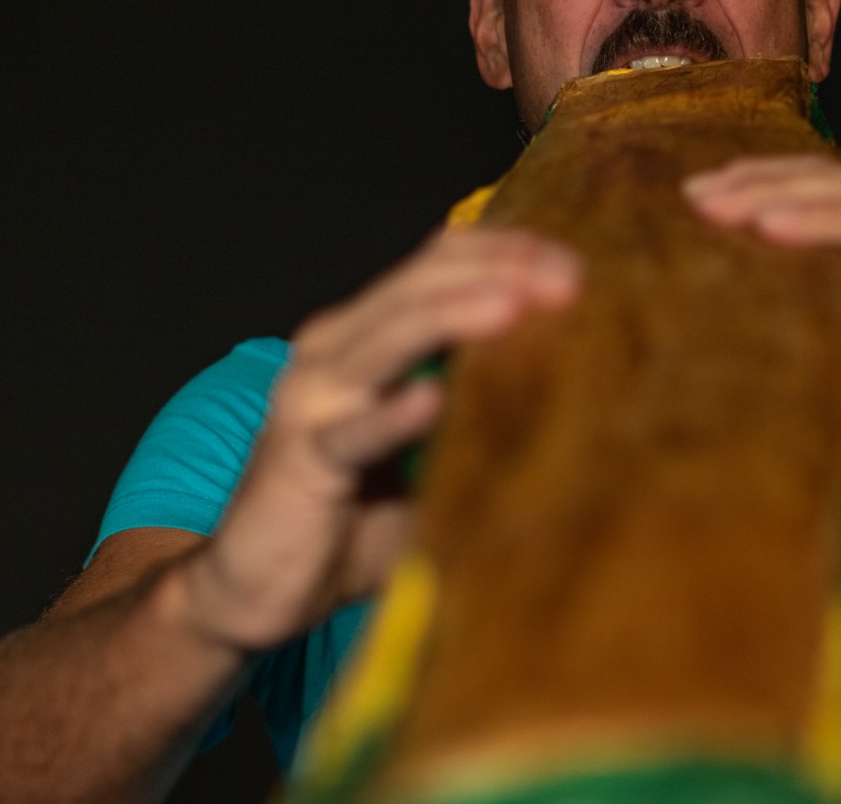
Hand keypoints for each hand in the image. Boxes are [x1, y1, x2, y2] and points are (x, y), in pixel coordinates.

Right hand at [173, 228, 581, 650]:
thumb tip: (584, 407)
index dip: (505, 252)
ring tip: (512, 307)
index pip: (438, 265)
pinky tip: (433, 400)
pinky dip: (391, 415)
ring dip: (452, 315)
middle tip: (568, 278)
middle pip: (420, 284)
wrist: (256, 590)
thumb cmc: (352, 522)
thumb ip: (483, 420)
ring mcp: (312, 397)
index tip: (576, 263)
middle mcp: (335, 349)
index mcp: (368, 336)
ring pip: (387, 338)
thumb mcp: (432, 459)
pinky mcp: (299, 458)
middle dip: (497, 271)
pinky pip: (351, 432)